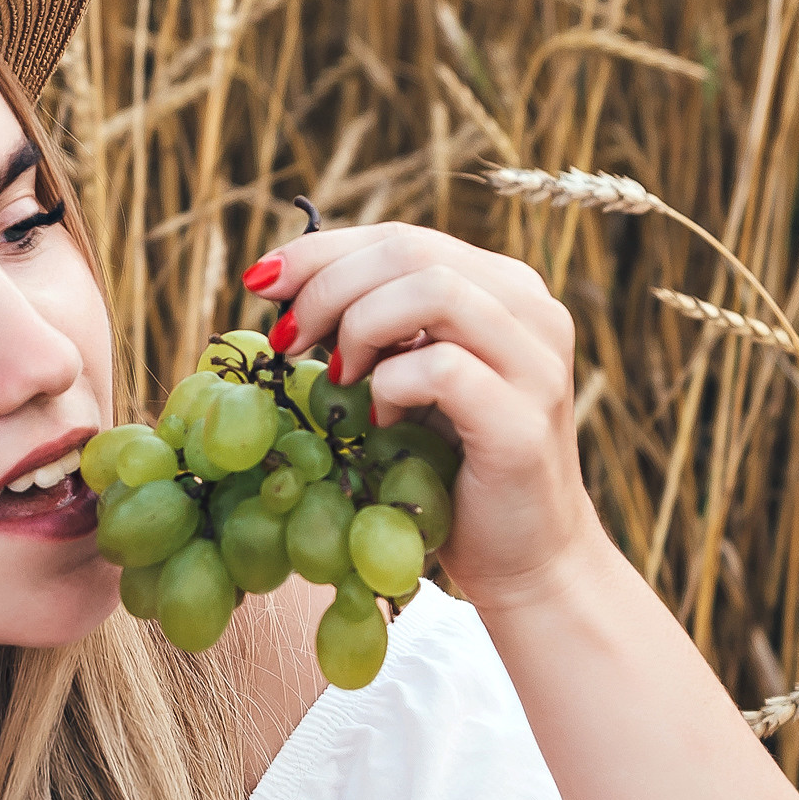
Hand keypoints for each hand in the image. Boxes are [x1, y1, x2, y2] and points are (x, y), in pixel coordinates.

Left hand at [248, 216, 597, 610]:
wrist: (525, 560)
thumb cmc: (456, 472)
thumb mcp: (411, 383)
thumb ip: (377, 329)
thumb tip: (281, 285)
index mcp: (504, 289)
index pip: (402, 239)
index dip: (323, 252)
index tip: (263, 283)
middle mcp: (531, 311)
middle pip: (411, 251)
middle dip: (329, 286)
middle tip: (288, 339)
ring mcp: (535, 362)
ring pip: (433, 290)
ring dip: (361, 326)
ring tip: (338, 375)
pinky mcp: (523, 420)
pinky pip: (442, 368)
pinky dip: (391, 386)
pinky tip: (378, 419)